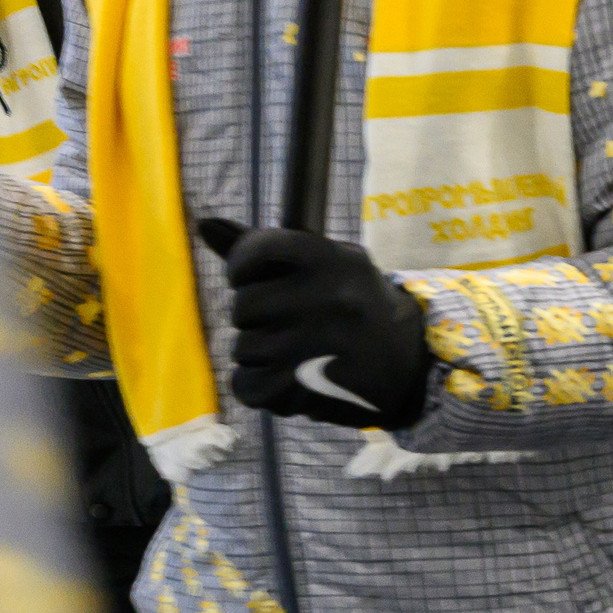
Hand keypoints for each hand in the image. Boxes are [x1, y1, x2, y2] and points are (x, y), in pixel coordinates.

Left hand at [197, 219, 430, 429]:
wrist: (408, 363)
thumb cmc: (355, 303)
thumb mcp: (327, 264)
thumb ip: (265, 249)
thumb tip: (204, 224)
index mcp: (332, 259)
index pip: (255, 251)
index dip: (242, 267)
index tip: (252, 278)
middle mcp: (327, 298)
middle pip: (243, 306)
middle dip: (253, 315)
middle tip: (280, 320)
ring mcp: (317, 346)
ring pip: (243, 348)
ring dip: (258, 352)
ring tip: (292, 350)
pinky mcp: (308, 389)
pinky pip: (246, 385)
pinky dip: (258, 384)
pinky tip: (285, 376)